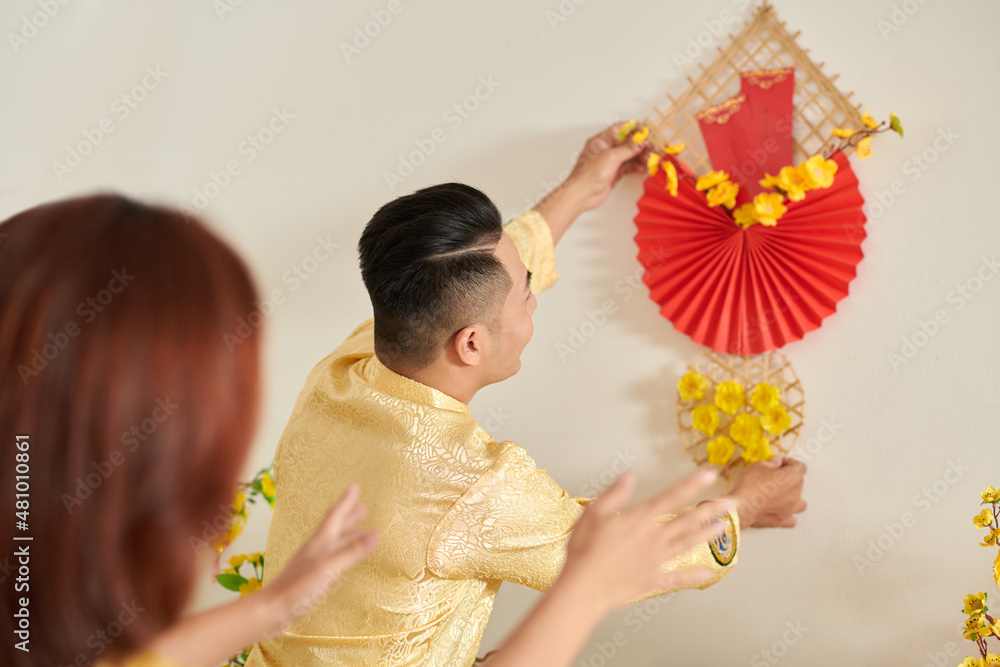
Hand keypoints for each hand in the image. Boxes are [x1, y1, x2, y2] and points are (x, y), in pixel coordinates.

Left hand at [261, 483, 378, 626]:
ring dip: (348, 534)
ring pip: (335, 542)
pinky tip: (344, 559)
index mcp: (320, 542)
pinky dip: (343, 553)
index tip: (354, 486)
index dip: (345, 502)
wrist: (273, 610)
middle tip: (363, 507)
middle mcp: (317, 549)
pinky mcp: (313, 577)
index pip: (335, 516)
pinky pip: (333, 558)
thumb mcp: (329, 567)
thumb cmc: (299, 587)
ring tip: (361, 530)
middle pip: (335, 527)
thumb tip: (376, 534)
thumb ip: (352, 551)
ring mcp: (314, 562)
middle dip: (349, 516)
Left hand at [534, 122, 649, 242]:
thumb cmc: (589, 174)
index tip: (646, 132)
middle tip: (651, 147)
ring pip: (628, 155)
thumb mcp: (611, 156)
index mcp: (601, 140)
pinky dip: (635, 167)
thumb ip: (628, 148)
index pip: (620, 129)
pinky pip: (627, 167)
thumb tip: (641, 141)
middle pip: (626, 142)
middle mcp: (605, 149)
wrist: (582, 194)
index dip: (634, 129)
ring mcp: (609, 162)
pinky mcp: (612, 173)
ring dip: (639, 156)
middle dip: (639, 145)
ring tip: (648, 159)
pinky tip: (642, 168)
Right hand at [558, 469, 733, 609]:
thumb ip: (615, 493)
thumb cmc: (585, 549)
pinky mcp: (653, 579)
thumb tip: (629, 475)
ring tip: (726, 527)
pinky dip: (694, 575)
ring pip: (689, 544)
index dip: (692, 484)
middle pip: (688, 520)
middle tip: (732, 502)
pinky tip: (708, 573)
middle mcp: (654, 538)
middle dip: (712, 509)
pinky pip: (678, 577)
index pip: (671, 496)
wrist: (585, 585)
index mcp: (641, 519)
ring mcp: (657, 560)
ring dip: (709, 535)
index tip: (709, 475)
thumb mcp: (594, 512)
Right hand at [727, 456, 806, 527]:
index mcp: (792, 477)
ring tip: (781, 495)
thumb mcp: (758, 465)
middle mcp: (796, 493)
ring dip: (793, 497)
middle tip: (773, 476)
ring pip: (801, 503)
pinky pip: (792, 519)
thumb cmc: (749, 484)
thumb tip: (777, 462)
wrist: (740, 507)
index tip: (780, 463)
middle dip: (788, 478)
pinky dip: (788, 515)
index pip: (800, 466)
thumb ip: (772, 463)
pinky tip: (780, 510)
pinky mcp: (782, 520)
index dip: (790, 462)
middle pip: (799, 483)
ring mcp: (790, 509)